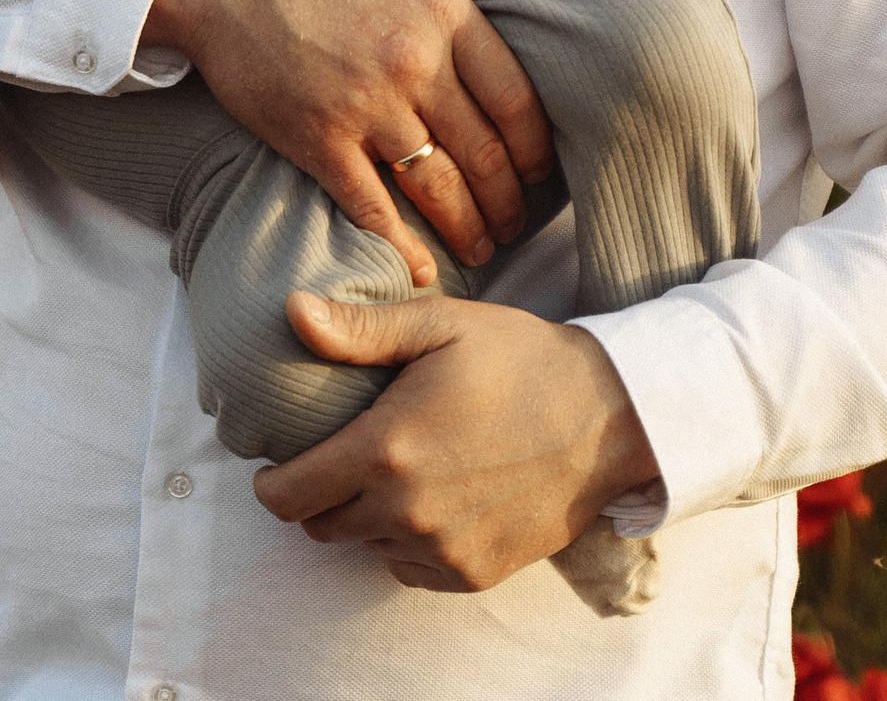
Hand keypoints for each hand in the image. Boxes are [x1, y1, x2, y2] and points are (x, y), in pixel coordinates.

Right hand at [141, 0, 552, 285]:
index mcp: (442, 9)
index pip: (516, 96)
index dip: (536, 145)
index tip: (541, 168)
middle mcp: (413, 63)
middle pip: (485, 152)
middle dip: (509, 199)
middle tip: (518, 223)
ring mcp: (365, 106)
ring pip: (438, 187)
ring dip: (468, 227)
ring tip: (483, 248)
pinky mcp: (315, 139)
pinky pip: (371, 206)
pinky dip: (401, 245)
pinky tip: (420, 269)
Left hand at [253, 294, 656, 591]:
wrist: (612, 416)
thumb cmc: (524, 361)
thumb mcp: (443, 326)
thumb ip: (361, 329)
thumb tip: (293, 312)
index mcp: (386, 450)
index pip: (285, 496)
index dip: (273, 478)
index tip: (286, 458)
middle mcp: (407, 513)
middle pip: (320, 527)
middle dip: (319, 495)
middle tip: (346, 457)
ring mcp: (442, 550)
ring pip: (366, 547)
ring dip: (369, 517)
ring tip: (403, 470)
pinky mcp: (473, 573)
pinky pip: (410, 569)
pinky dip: (411, 542)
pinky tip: (439, 498)